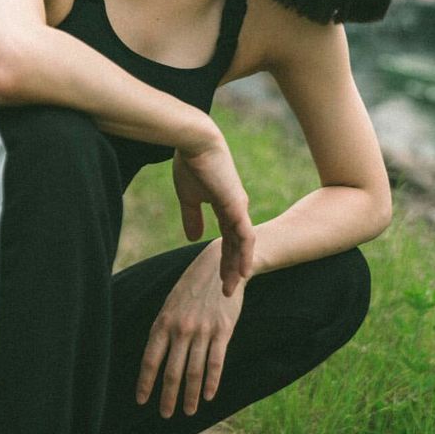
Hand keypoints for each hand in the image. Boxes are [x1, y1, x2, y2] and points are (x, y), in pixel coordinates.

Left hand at [136, 241, 244, 417]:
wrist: (220, 265)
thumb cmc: (192, 285)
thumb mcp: (171, 302)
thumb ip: (164, 327)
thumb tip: (155, 356)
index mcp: (164, 321)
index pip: (150, 359)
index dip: (145, 382)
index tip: (141, 401)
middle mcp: (181, 328)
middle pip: (172, 371)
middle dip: (167, 396)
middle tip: (165, 415)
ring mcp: (203, 330)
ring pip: (193, 371)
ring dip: (189, 395)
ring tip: (187, 411)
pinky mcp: (223, 330)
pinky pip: (215, 362)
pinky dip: (211, 382)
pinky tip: (208, 396)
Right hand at [172, 135, 254, 296]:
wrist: (195, 142)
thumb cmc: (191, 164)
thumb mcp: (189, 197)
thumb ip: (192, 217)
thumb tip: (194, 238)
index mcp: (225, 205)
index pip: (228, 237)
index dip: (224, 258)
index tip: (219, 277)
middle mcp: (236, 208)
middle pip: (237, 245)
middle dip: (231, 268)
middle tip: (227, 291)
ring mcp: (238, 207)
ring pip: (242, 244)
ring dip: (237, 266)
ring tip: (231, 288)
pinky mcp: (236, 205)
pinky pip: (245, 235)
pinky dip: (244, 254)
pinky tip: (243, 272)